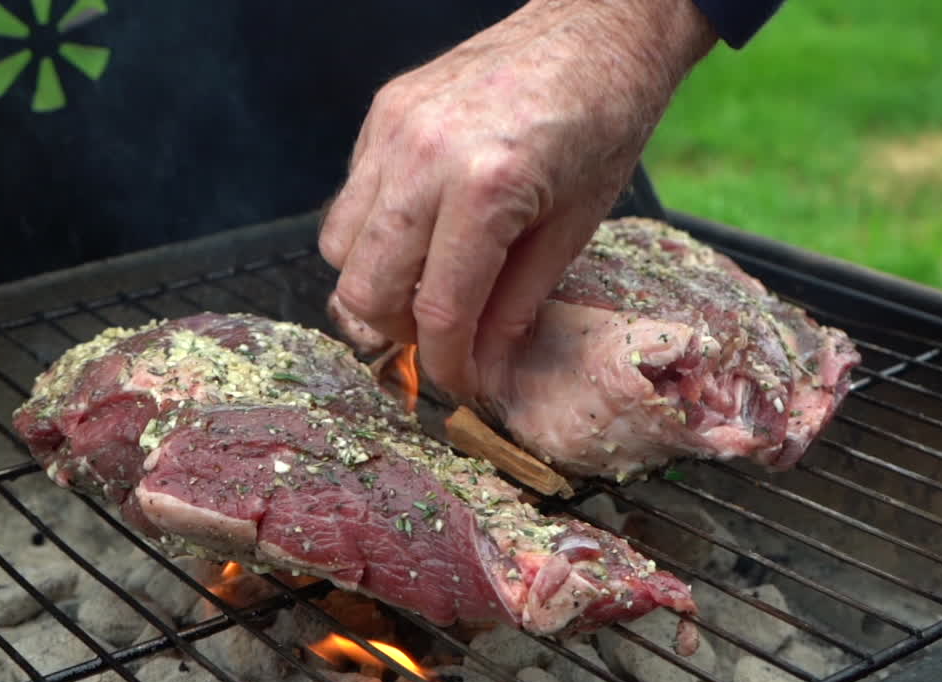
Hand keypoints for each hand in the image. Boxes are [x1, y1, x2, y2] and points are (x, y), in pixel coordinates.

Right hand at [320, 0, 715, 397]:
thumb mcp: (573, 229)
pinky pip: (350, 198)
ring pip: (338, 247)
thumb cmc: (603, 122)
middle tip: (442, 340)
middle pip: (365, 288)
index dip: (448, 366)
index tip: (462, 386)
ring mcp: (393, 129)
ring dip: (376, 285)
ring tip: (427, 289)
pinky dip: (373, 235)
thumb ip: (516, 305)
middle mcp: (422, 158)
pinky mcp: (382, 112)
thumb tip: (483, 367)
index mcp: (484, 190)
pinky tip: (421, 233)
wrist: (597, 29)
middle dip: (400, 333)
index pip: (439, 312)